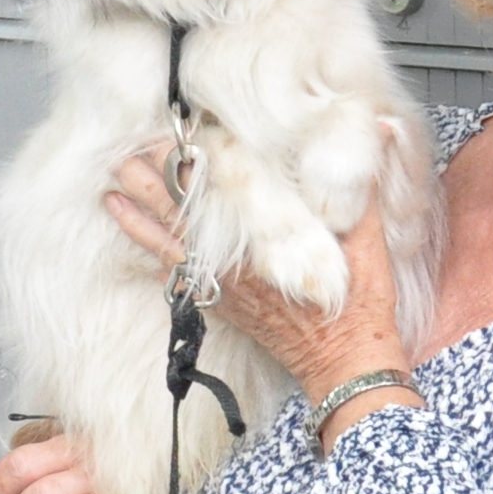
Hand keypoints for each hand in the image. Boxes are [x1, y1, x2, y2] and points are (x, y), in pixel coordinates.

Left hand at [100, 150, 407, 411]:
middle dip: (152, 178)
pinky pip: (173, 273)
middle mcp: (233, 260)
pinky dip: (151, 251)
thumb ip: (365, 186)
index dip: (192, 156)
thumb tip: (378, 131)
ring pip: (167, 241)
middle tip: (125, 150)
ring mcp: (222, 284)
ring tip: (113, 187)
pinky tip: (136, 236)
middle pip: (181, 210)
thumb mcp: (369, 242)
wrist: (346, 364)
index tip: (176, 128)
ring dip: (140, 213)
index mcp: (262, 237)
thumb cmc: (358, 307)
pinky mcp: (220, 304)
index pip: (216, 186)